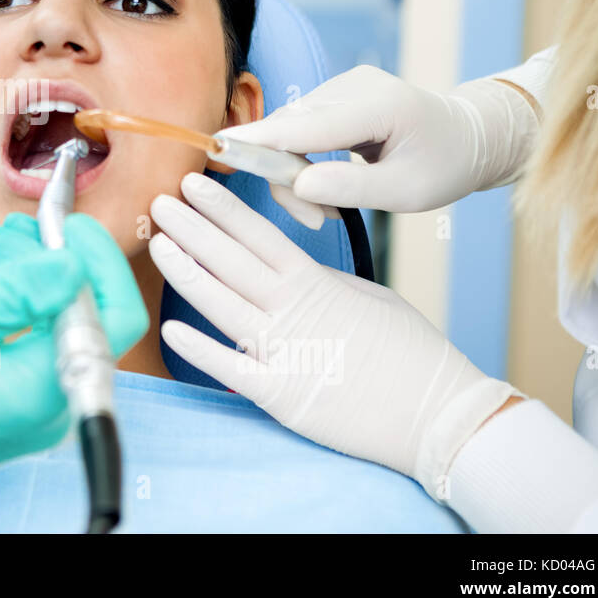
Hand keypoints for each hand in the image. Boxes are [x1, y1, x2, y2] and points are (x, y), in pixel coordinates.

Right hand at [0, 213, 146, 529]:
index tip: (61, 222)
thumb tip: (73, 263)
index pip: (111, 313)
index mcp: (44, 389)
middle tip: (11, 227)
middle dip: (61, 259)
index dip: (96, 258)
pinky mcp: (20, 405)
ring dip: (39, 275)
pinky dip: (25, 303)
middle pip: (93, 316)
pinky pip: (42, 343)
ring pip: (67, 325)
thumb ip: (14, 291)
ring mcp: (39, 409)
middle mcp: (55, 406)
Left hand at [150, 173, 516, 494]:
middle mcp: (293, 310)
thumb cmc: (412, 354)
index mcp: (315, 283)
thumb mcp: (371, 298)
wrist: (439, 413)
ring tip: (158, 243)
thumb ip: (326, 282)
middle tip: (159, 203)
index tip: (194, 184)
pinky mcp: (281, 394)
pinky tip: (171, 328)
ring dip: (187, 271)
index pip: (257, 236)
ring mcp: (284, 351)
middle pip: (230, 261)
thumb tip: (296, 269)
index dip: (221, 209)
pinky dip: (201, 348)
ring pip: (222, 303)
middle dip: (192, 229)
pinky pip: (232, 368)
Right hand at [216, 65, 538, 225]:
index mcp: (379, 106)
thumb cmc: (444, 164)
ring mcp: (342, 87)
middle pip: (289, 130)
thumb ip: (352, 188)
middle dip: (287, 177)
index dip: (262, 140)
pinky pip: (299, 129)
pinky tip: (324, 186)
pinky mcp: (334, 96)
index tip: (221, 148)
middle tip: (315, 218)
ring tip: (326, 209)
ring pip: (289, 131)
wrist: (469, 135)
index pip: (307, 125)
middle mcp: (354, 86)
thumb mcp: (408, 192)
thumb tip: (299, 184)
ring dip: (295, 174)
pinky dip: (302, 161)